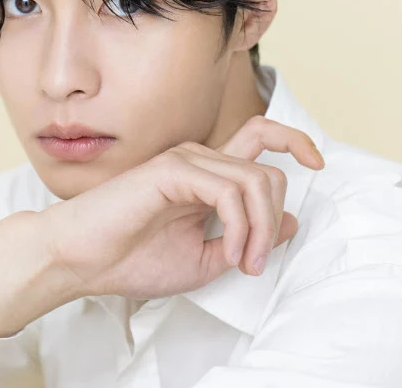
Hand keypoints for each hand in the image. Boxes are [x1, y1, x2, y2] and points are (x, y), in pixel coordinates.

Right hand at [45, 115, 324, 299]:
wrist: (82, 261)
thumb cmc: (132, 259)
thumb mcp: (204, 259)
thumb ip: (246, 238)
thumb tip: (290, 222)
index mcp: (206, 175)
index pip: (260, 138)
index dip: (295, 142)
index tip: (318, 164)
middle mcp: (199, 160)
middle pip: (268, 170)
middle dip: (275, 220)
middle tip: (254, 262)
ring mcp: (186, 161)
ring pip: (255, 181)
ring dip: (259, 229)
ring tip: (241, 262)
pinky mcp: (172, 170)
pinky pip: (229, 191)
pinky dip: (239, 225)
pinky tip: (227, 251)